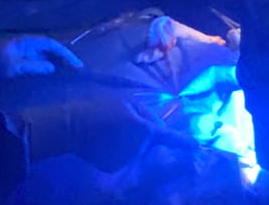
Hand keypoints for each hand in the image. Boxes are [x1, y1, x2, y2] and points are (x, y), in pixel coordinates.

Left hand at [0, 34, 83, 77]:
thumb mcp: (14, 66)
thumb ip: (34, 66)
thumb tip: (52, 67)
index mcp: (26, 40)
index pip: (52, 43)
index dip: (66, 53)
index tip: (77, 65)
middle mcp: (25, 41)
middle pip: (48, 46)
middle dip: (62, 55)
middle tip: (75, 68)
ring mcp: (18, 47)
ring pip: (41, 51)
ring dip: (54, 59)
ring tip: (65, 70)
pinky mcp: (13, 54)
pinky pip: (33, 56)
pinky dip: (43, 62)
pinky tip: (46, 70)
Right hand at [24, 95, 197, 170]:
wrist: (71, 126)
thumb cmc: (100, 108)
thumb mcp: (126, 101)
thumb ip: (146, 113)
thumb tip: (157, 126)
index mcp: (145, 130)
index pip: (169, 138)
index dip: (184, 143)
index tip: (197, 148)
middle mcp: (139, 149)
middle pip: (150, 141)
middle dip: (145, 133)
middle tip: (124, 121)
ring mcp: (126, 160)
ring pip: (136, 149)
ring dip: (131, 141)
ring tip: (110, 129)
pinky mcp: (113, 167)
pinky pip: (122, 156)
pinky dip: (118, 150)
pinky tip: (104, 140)